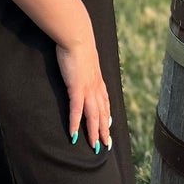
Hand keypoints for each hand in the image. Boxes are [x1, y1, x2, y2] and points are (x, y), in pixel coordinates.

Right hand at [55, 35, 112, 152]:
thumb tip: (83, 68)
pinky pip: (76, 110)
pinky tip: (73, 134)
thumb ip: (85, 66)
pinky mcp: (76, 88)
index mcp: (98, 80)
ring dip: (94, 132)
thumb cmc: (78, 44)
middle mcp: (96, 87)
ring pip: (93, 116)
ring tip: (94, 146)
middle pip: (102, 113)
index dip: (107, 116)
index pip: (105, 102)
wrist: (76, 37)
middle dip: (105, 130)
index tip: (109, 126)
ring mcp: (87, 89)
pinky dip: (75, 123)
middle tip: (106, 145)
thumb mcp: (85, 57)